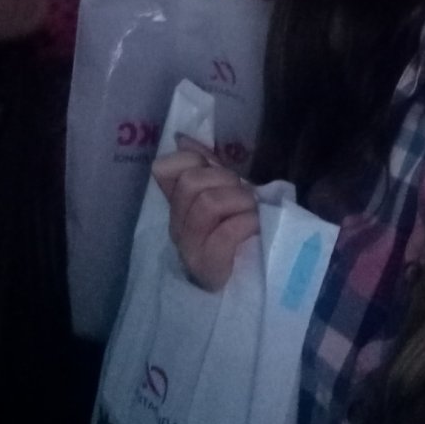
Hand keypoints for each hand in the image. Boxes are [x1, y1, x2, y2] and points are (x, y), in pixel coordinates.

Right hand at [152, 134, 259, 290]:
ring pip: (207, 204)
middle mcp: (177, 228)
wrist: (257, 285)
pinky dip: (246, 224)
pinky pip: (225, 233)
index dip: (196, 160)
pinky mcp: (209, 270)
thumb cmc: (243, 235)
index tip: (219, 171)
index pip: (167, 168)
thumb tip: (182, 138)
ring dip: (240, 202)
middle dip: (226, 181)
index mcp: (179, 207)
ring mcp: (190, 250)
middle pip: (191, 183)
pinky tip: (255, 228)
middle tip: (246, 197)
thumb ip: (207, 168)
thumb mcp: (228, 195)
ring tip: (253, 213)